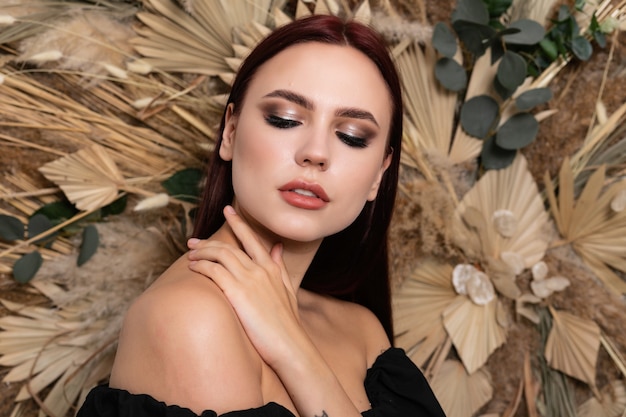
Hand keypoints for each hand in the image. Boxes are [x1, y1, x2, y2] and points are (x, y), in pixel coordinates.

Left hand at [187, 206, 302, 367]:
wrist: (290, 344)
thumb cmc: (287, 324)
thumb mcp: (288, 291)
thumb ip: (280, 268)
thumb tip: (277, 248)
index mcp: (272, 268)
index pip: (252, 239)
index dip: (238, 223)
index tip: (228, 210)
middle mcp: (260, 269)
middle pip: (230, 245)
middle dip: (208, 241)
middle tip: (193, 242)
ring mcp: (250, 279)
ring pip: (220, 254)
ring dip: (202, 252)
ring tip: (189, 255)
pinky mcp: (238, 292)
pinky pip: (214, 271)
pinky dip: (202, 266)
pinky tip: (193, 268)